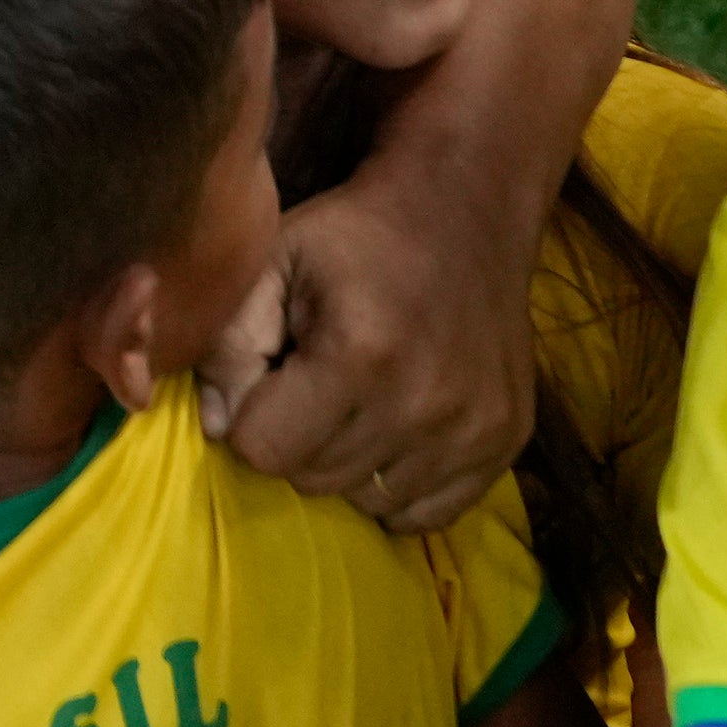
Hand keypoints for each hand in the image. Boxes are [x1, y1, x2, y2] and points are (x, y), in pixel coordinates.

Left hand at [206, 175, 529, 531]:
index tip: (276, 370)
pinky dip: (401, 483)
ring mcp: (473, 432)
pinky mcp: (507, 444)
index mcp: (360, 354)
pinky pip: (426, 515)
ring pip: (367, 502)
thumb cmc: (355, 236)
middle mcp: (424, 406)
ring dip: (350, 460)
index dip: (253, 411)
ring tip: (363, 396)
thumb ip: (228, 342)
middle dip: (299, 436)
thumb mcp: (274, 259)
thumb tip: (220, 429)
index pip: (264, 449)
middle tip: (319, 378)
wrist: (466, 211)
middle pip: (314, 480)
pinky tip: (401, 425)